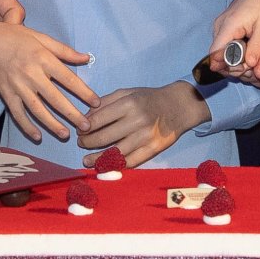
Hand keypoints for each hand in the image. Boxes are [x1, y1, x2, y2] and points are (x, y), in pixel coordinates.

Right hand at [0, 22, 98, 142]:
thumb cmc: (15, 37)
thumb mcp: (41, 37)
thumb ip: (64, 50)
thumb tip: (86, 58)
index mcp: (43, 58)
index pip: (68, 79)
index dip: (84, 92)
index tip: (96, 102)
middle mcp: (31, 74)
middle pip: (55, 98)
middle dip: (72, 114)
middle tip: (86, 126)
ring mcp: (17, 86)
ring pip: (37, 109)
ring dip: (52, 124)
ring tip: (66, 134)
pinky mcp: (6, 94)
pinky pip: (17, 113)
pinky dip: (27, 126)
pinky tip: (37, 136)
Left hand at [80, 82, 210, 168]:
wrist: (179, 106)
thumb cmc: (149, 98)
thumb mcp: (128, 92)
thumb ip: (106, 102)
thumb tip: (86, 117)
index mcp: (129, 103)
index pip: (98, 119)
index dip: (85, 127)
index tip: (80, 130)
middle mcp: (137, 120)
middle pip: (104, 137)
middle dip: (87, 142)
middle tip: (81, 143)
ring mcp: (146, 137)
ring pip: (115, 153)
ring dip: (97, 159)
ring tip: (86, 160)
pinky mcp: (154, 149)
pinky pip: (131, 162)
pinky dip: (116, 166)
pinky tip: (105, 166)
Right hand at [208, 0, 259, 80]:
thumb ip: (256, 48)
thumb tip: (250, 66)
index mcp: (228, 24)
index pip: (215, 53)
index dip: (226, 66)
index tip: (243, 70)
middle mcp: (219, 24)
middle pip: (217, 53)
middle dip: (232, 64)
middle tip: (251, 66)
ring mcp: (220, 23)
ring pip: (220, 48)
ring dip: (234, 57)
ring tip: (252, 58)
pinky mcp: (224, 24)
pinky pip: (224, 42)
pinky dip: (234, 49)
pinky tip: (248, 49)